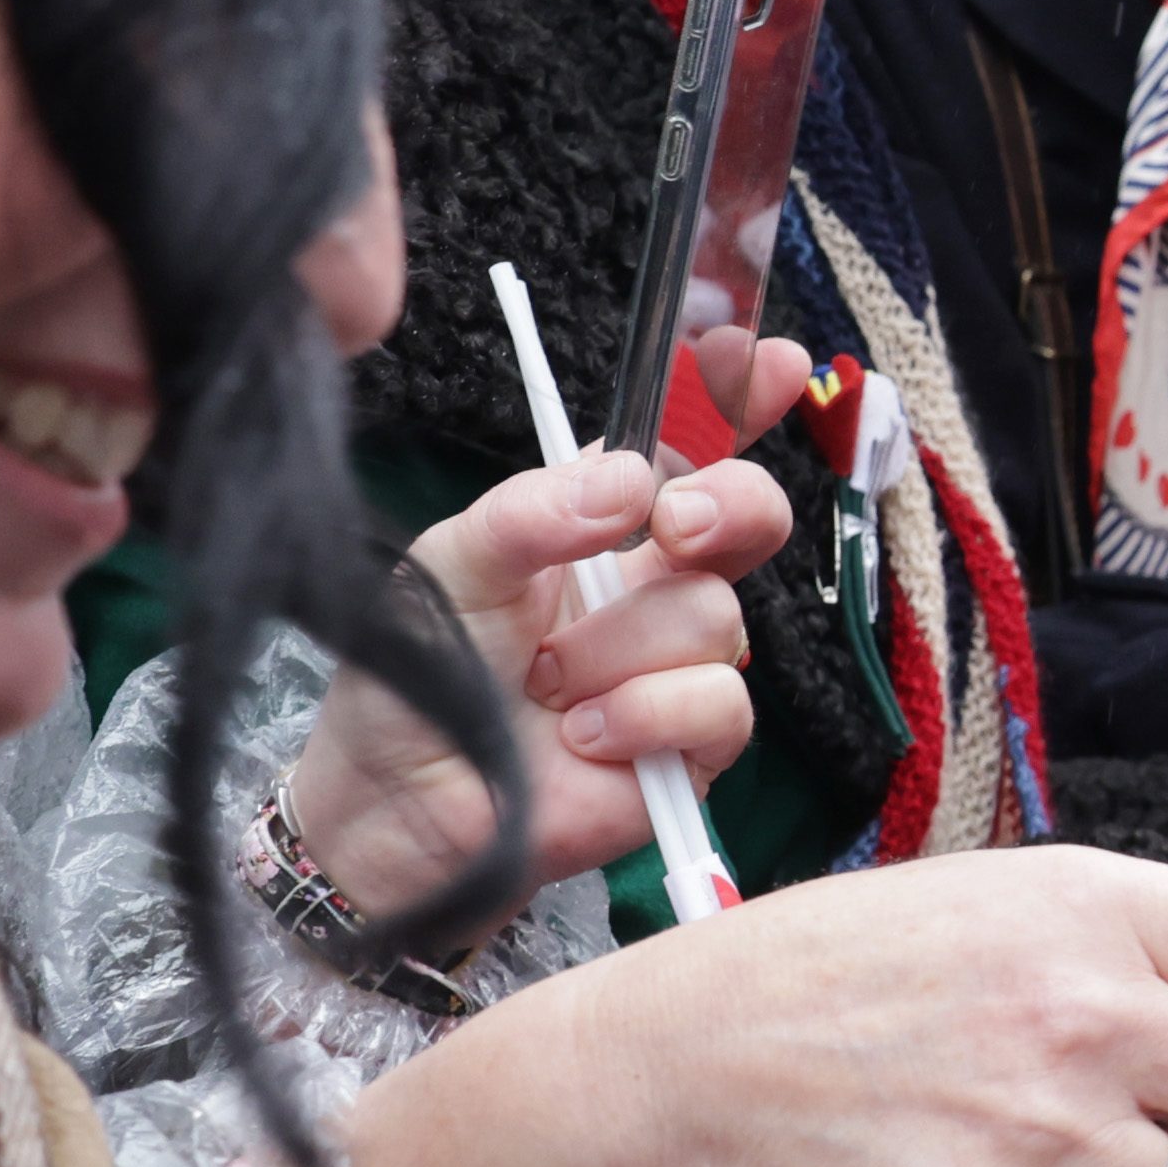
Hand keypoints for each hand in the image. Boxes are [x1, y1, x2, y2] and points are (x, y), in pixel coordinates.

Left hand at [280, 403, 810, 931]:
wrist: (397, 805)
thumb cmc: (419, 677)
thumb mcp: (453, 562)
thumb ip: (535, 510)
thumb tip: (634, 485)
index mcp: (601, 525)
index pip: (687, 443)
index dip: (739, 395)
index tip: (770, 360)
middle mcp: (652, 586)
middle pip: (748, 516)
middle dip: (730, 507)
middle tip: (674, 528)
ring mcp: (679, 665)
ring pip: (713, 618)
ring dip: (615, 653)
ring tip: (545, 687)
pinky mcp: (694, 746)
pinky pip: (716, 705)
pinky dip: (643, 715)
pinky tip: (583, 737)